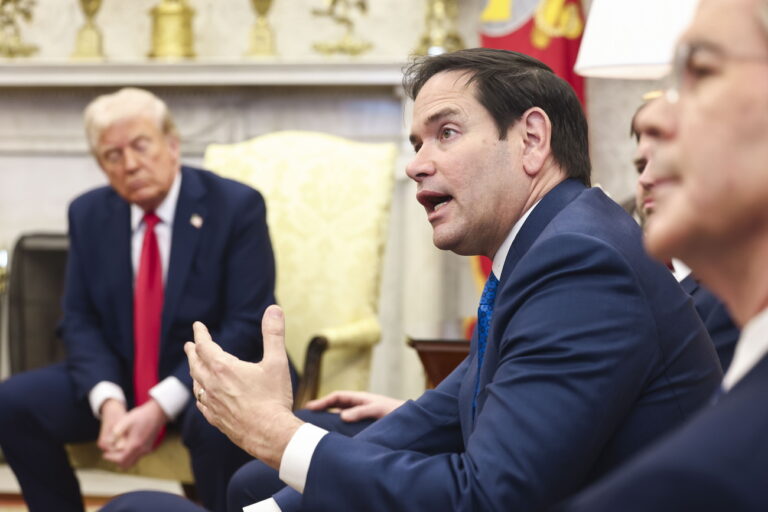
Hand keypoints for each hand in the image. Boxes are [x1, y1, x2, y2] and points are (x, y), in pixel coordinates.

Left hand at [101, 399, 166, 468]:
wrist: (159, 412)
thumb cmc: (142, 415)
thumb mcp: (126, 420)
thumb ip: (116, 432)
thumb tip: (108, 442)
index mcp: (135, 445)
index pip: (121, 460)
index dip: (111, 458)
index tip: (105, 454)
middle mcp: (142, 450)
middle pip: (127, 464)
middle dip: (117, 461)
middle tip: (110, 454)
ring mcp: (147, 449)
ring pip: (133, 461)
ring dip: (124, 458)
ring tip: (117, 450)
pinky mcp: (150, 446)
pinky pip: (138, 456)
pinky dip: (130, 454)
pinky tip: (127, 445)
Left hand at [185, 305, 302, 469]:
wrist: (270, 434)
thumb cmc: (273, 398)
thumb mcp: (277, 362)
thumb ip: (273, 333)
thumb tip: (274, 309)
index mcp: (224, 368)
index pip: (205, 346)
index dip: (200, 334)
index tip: (197, 325)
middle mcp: (213, 385)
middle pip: (196, 364)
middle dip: (192, 352)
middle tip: (189, 345)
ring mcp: (212, 404)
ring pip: (196, 384)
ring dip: (194, 372)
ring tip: (195, 367)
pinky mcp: (216, 420)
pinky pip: (201, 404)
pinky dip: (199, 394)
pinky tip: (202, 397)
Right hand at [305, 391, 404, 421]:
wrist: (411, 421)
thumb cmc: (395, 411)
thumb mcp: (377, 410)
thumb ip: (361, 411)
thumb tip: (342, 416)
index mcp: (360, 398)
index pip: (337, 397)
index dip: (323, 401)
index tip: (309, 407)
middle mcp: (359, 406)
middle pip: (335, 407)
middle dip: (321, 411)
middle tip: (305, 418)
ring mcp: (361, 416)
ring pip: (340, 417)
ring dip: (329, 421)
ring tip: (314, 429)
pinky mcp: (364, 427)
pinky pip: (348, 427)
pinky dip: (338, 430)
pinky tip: (333, 438)